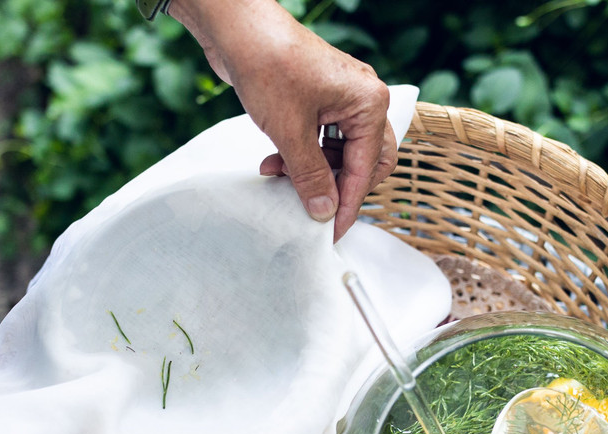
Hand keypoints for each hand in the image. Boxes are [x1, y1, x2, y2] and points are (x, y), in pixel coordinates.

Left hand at [170, 0, 396, 240]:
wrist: (238, 28)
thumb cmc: (269, 64)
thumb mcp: (290, 132)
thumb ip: (310, 176)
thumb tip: (324, 210)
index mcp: (369, 104)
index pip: (366, 169)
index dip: (348, 204)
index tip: (331, 231)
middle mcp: (363, 99)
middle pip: (364, 161)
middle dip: (336, 186)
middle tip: (314, 209)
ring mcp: (342, 97)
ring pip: (339, 151)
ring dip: (313, 171)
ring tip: (279, 177)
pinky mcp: (320, 97)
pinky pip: (321, 138)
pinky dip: (302, 154)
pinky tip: (275, 162)